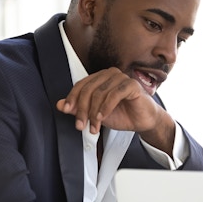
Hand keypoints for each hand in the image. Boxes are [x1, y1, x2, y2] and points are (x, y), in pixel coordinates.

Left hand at [56, 65, 171, 130]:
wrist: (143, 121)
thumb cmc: (123, 114)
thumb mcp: (96, 114)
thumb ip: (79, 108)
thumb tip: (59, 105)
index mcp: (101, 77)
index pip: (81, 85)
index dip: (72, 98)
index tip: (68, 111)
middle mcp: (110, 74)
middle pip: (88, 89)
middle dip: (82, 109)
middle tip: (81, 125)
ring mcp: (122, 78)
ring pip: (100, 93)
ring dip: (94, 113)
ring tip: (94, 126)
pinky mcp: (132, 85)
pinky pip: (114, 94)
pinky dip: (106, 108)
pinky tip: (103, 118)